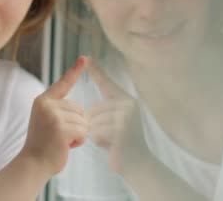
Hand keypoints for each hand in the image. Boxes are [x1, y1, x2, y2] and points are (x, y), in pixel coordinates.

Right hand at [21, 56, 87, 175]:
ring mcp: (53, 116)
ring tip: (62, 141)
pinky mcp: (61, 128)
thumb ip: (58, 111)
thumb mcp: (47, 120)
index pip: (62, 83)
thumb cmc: (43, 145)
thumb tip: (81, 112)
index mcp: (43, 100)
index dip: (75, 70)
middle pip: (79, 108)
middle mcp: (47, 105)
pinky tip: (66, 146)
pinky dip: (79, 141)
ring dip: (78, 134)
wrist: (33, 163)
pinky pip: (83, 131)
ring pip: (83, 121)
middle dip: (76, 124)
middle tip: (59, 136)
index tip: (85, 58)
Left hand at [86, 57, 149, 174]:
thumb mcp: (112, 124)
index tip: (87, 57)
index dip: (97, 71)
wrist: (139, 165)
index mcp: (126, 100)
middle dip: (94, 126)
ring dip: (96, 135)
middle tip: (110, 136)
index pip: (107, 83)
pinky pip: (96, 132)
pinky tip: (112, 146)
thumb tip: (83, 111)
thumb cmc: (122, 144)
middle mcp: (128, 105)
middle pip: (93, 110)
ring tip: (112, 141)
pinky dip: (99, 141)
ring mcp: (126, 117)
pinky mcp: (122, 130)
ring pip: (93, 122)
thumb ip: (103, 113)